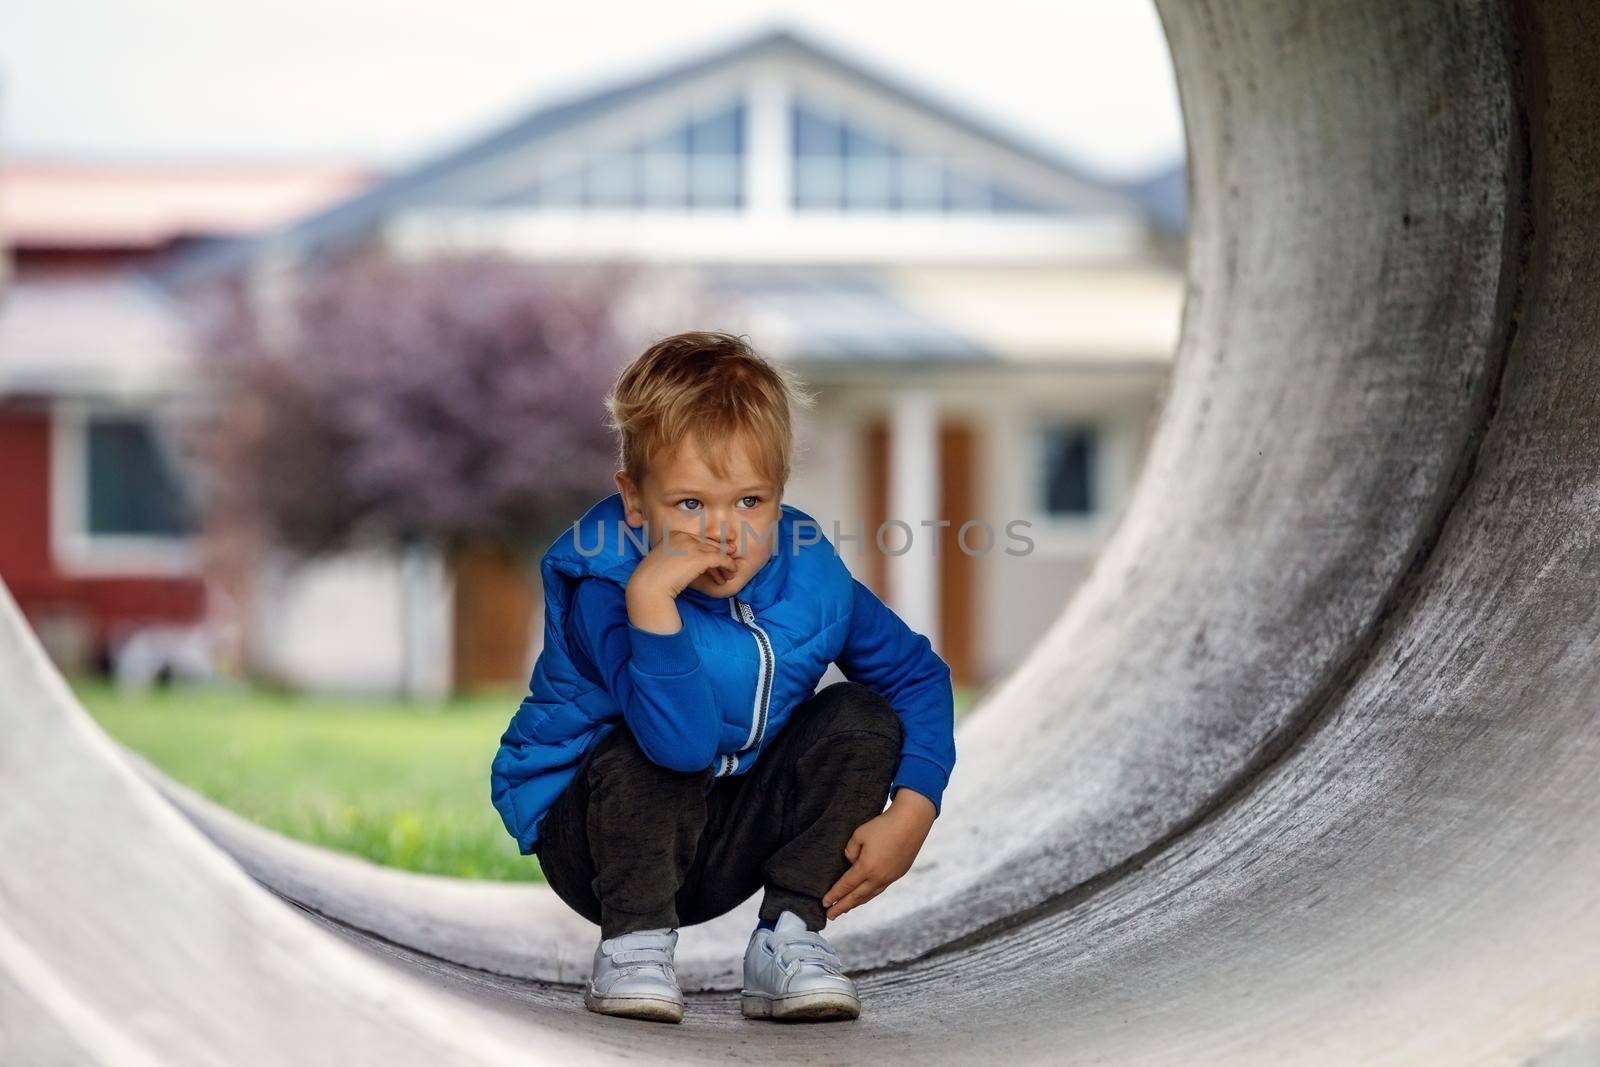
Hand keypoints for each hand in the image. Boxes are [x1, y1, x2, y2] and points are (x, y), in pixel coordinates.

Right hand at [630, 527, 735, 599]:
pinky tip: (731, 571)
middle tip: (731, 558)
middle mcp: (684, 537)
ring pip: (715, 551)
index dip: (710, 546)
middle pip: (708, 544)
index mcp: (674, 535)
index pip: (698, 539)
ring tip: (730, 571)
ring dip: (725, 562)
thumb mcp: (664, 561)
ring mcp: (692, 546)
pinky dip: (728, 565)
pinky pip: (720, 559)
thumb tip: (689, 561)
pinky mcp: (699, 557)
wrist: (649, 585)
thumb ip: (677, 556)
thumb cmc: (653, 579)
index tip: (718, 552)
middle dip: (720, 552)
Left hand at [821, 789, 935, 919]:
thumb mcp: (859, 834)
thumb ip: (850, 851)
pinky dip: (869, 895)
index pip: (845, 886)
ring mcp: (890, 877)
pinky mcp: (898, 873)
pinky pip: (880, 889)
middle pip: (856, 897)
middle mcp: (878, 877)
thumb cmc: (883, 825)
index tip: (824, 903)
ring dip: (856, 903)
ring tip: (846, 909)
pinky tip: (865, 896)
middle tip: (830, 915)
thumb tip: (850, 862)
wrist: (912, 821)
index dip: (834, 895)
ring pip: (869, 895)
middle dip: (842, 907)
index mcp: (866, 868)